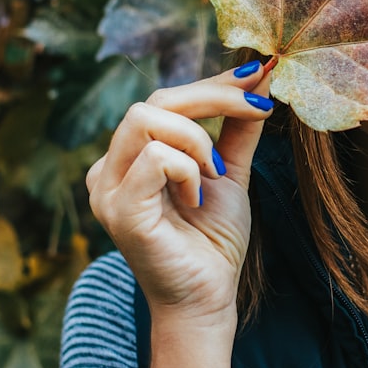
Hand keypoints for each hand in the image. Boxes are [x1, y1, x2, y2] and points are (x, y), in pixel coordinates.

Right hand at [86, 59, 272, 330]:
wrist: (209, 294)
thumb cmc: (213, 238)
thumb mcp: (231, 169)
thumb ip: (238, 125)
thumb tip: (260, 75)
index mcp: (132, 154)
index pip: (167, 97)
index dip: (214, 81)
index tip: (258, 73)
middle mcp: (110, 166)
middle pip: (156, 99)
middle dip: (215, 96)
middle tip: (259, 108)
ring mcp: (107, 188)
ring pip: (147, 118)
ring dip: (198, 139)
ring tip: (216, 174)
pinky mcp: (118, 209)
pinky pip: (154, 158)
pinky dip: (188, 169)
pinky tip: (197, 198)